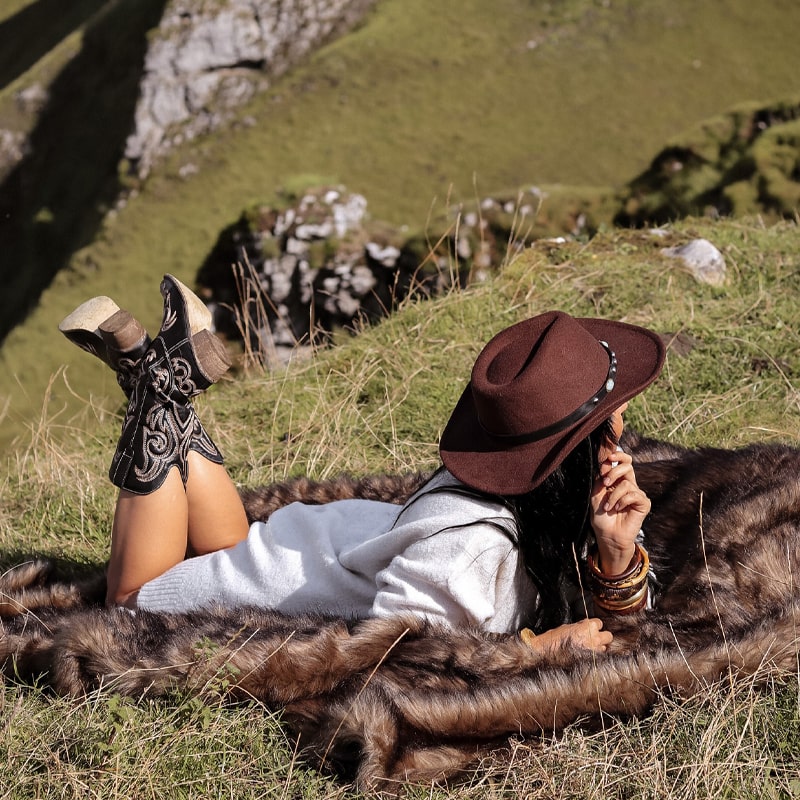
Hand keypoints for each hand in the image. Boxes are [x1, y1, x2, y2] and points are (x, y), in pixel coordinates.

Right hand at [529, 618, 612, 652]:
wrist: (548, 653)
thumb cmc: (554, 640)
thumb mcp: (568, 627)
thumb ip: (581, 626)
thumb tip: (586, 626)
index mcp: (588, 627)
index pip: (600, 623)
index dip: (594, 626)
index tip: (591, 628)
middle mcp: (594, 639)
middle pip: (608, 636)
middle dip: (602, 636)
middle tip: (594, 638)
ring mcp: (595, 652)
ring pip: (605, 648)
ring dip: (599, 647)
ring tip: (588, 649)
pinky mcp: (593, 662)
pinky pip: (599, 657)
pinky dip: (595, 656)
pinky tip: (586, 656)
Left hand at [589, 448, 650, 574]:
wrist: (607, 535)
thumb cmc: (601, 516)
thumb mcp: (596, 495)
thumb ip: (601, 479)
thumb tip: (606, 463)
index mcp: (617, 481)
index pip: (623, 461)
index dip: (618, 455)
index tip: (609, 457)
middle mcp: (628, 485)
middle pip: (627, 466)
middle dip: (614, 472)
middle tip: (605, 483)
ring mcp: (636, 494)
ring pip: (627, 483)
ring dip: (613, 495)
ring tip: (608, 507)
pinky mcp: (643, 504)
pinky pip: (634, 495)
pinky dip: (622, 501)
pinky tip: (617, 509)